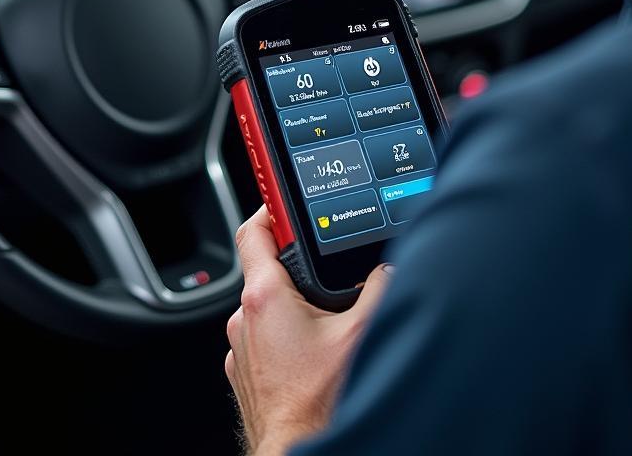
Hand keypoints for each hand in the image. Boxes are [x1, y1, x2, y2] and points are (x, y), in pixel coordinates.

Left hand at [225, 206, 393, 455]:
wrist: (297, 452)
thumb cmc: (318, 404)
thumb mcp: (361, 334)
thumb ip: (378, 288)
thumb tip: (388, 267)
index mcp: (264, 298)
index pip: (254, 232)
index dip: (270, 209)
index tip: (284, 201)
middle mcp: (244, 319)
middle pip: (266, 271)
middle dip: (298, 267)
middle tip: (328, 270)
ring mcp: (242, 348)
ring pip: (268, 309)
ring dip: (295, 306)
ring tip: (328, 320)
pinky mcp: (247, 373)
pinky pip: (265, 340)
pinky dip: (287, 337)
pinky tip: (315, 353)